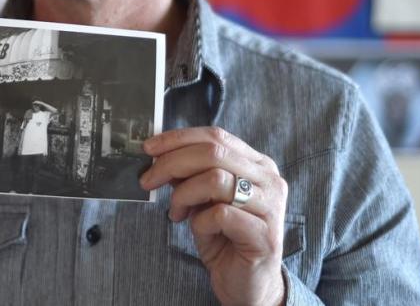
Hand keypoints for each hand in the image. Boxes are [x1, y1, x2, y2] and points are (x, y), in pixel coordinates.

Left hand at [141, 127, 286, 305]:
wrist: (247, 284)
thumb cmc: (225, 239)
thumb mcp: (203, 199)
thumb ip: (191, 175)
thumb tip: (159, 154)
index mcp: (257, 164)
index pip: (216, 136)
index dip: (179, 138)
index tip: (149, 148)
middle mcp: (269, 179)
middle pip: (214, 152)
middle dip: (172, 163)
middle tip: (148, 179)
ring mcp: (270, 206)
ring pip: (215, 179)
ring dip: (184, 194)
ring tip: (176, 212)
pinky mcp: (264, 234)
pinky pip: (220, 214)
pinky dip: (199, 221)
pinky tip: (198, 230)